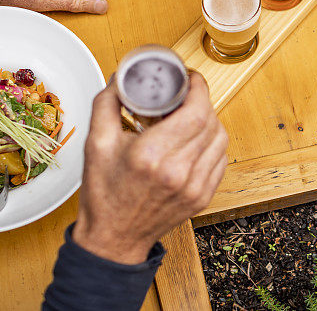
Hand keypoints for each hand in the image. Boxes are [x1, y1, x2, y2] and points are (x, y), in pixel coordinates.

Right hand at [72, 73, 227, 263]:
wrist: (114, 238)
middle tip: (187, 96)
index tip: (191, 79)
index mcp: (151, 155)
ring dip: (210, 122)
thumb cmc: (105, 194)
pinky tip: (196, 141)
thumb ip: (108, 104)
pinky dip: (213, 145)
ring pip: (220, 139)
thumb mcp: (95, 144)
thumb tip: (121, 78)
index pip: (195, 111)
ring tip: (191, 118)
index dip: (199, 89)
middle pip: (210, 121)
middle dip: (201, 101)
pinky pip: (220, 160)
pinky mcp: (203, 197)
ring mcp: (194, 187)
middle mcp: (177, 171)